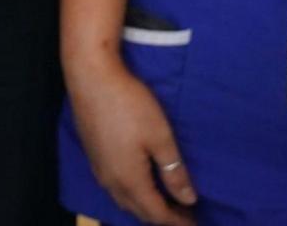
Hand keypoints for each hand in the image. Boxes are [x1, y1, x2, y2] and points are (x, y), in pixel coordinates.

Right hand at [66, 58, 197, 224]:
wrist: (90, 76)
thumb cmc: (129, 104)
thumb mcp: (160, 137)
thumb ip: (174, 172)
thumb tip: (188, 199)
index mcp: (130, 180)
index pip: (157, 213)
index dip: (177, 221)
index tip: (195, 224)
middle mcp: (111, 181)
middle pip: (138, 211)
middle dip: (162, 217)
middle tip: (185, 215)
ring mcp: (98, 168)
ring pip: (124, 200)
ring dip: (145, 206)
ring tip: (165, 203)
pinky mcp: (93, 155)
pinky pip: (114, 187)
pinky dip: (131, 194)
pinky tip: (139, 184)